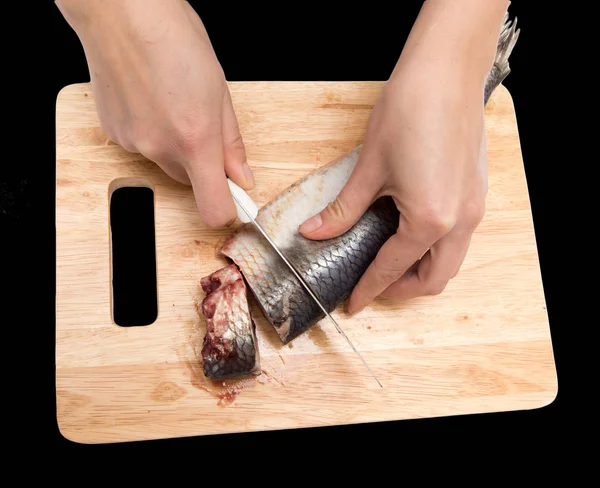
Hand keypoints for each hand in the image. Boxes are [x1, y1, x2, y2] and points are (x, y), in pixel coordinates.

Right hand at [55, 0, 253, 227]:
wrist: (121, 12)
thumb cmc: (174, 39)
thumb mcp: (219, 91)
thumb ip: (231, 144)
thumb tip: (241, 177)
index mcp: (196, 139)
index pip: (213, 209)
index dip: (228, 211)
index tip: (235, 200)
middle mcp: (162, 149)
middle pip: (191, 181)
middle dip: (201, 163)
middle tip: (202, 124)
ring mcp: (135, 144)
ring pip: (166, 162)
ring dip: (175, 144)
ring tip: (172, 102)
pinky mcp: (115, 135)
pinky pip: (144, 146)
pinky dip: (152, 131)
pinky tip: (150, 100)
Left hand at [298, 0, 505, 314]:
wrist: (445, 72)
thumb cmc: (409, 112)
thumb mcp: (369, 168)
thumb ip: (344, 209)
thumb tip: (316, 232)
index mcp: (430, 220)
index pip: (393, 268)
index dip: (370, 289)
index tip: (354, 303)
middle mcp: (459, 221)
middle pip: (434, 279)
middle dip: (401, 289)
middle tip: (371, 284)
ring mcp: (473, 207)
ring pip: (450, 261)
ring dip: (421, 271)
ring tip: (389, 262)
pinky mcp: (475, 192)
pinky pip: (458, 237)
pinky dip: (434, 248)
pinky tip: (409, 232)